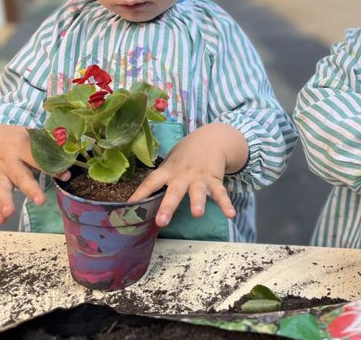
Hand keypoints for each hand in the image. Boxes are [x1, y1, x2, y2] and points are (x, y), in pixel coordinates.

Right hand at [0, 123, 69, 223]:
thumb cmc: (13, 137)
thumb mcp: (29, 134)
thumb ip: (48, 144)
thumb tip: (71, 149)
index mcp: (21, 147)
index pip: (39, 158)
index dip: (53, 167)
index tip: (66, 176)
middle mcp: (9, 161)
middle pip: (20, 176)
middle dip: (30, 189)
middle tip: (40, 200)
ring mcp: (0, 174)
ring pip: (2, 188)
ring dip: (5, 201)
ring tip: (10, 212)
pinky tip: (2, 220)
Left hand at [128, 123, 248, 226]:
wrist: (211, 139)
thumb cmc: (185, 156)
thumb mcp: (170, 162)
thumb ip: (161, 179)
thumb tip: (142, 199)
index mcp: (168, 171)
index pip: (151, 183)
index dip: (140, 194)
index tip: (130, 207)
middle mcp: (183, 175)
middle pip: (174, 192)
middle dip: (168, 207)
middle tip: (161, 221)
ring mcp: (200, 178)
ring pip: (198, 192)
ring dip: (198, 202)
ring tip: (197, 213)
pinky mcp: (215, 180)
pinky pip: (221, 194)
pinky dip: (226, 204)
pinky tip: (231, 214)